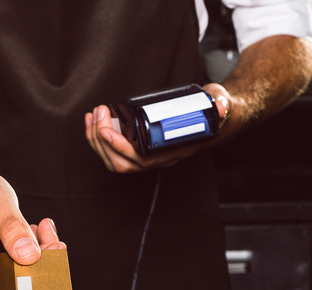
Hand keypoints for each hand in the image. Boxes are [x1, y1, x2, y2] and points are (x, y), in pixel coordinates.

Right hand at [0, 168, 64, 289]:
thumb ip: (13, 226)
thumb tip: (30, 256)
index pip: (2, 274)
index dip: (34, 267)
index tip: (56, 247)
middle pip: (10, 284)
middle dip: (38, 263)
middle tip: (46, 233)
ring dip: (31, 267)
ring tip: (28, 236)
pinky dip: (19, 273)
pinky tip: (19, 251)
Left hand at [84, 83, 230, 173]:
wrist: (213, 118)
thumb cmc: (213, 113)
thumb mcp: (219, 104)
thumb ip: (220, 105)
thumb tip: (219, 107)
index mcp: (174, 152)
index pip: (141, 159)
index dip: (120, 148)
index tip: (106, 130)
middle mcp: (159, 158)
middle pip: (121, 163)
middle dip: (102, 140)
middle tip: (98, 113)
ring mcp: (148, 156)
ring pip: (114, 161)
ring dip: (96, 140)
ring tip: (92, 116)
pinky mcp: (139, 149)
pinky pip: (114, 153)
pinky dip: (100, 138)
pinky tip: (95, 120)